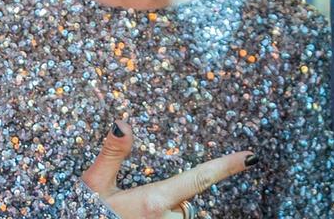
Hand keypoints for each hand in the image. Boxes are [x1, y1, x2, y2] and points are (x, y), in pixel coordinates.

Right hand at [82, 119, 256, 217]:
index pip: (199, 178)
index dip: (227, 166)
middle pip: (187, 202)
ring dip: (172, 214)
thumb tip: (122, 124)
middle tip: (138, 205)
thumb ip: (111, 156)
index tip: (251, 156)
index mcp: (153, 201)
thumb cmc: (82, 214)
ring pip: (184, 217)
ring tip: (141, 215)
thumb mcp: (92, 186)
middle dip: (173, 200)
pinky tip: (151, 216)